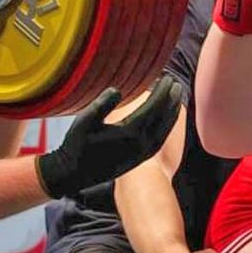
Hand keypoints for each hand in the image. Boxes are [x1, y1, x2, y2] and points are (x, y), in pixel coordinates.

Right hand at [37, 76, 181, 198]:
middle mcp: (140, 143)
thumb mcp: (83, 122)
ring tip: (176, 96)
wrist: (75, 175)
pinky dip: (167, 125)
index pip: (153, 107)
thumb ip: (101, 105)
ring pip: (165, 128)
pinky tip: (167, 118)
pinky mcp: (141, 158)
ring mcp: (143, 152)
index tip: (167, 77)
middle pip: (163, 116)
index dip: (162, 91)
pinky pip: (161, 138)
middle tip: (176, 82)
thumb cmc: (76, 145)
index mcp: (129, 132)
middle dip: (171, 98)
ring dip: (172, 111)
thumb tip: (117, 90)